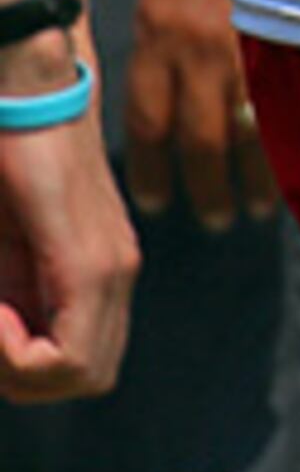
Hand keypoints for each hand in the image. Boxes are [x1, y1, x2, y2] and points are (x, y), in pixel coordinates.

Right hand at [0, 43, 138, 401]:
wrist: (25, 91)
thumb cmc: (6, 162)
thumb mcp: (1, 248)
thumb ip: (9, 295)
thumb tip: (6, 334)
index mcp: (96, 273)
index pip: (79, 369)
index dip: (21, 373)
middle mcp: (116, 275)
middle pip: (85, 381)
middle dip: (20, 378)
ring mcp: (110, 266)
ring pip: (80, 376)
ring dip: (16, 367)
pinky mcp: (89, 257)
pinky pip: (65, 351)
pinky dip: (14, 351)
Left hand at [125, 0, 277, 229]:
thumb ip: (167, 34)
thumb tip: (173, 87)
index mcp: (159, 29)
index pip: (149, 122)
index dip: (155, 169)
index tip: (160, 200)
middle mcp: (201, 46)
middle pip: (199, 143)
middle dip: (204, 190)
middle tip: (213, 220)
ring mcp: (257, 43)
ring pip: (250, 135)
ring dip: (252, 181)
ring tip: (255, 210)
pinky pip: (294, 106)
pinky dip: (294, 142)